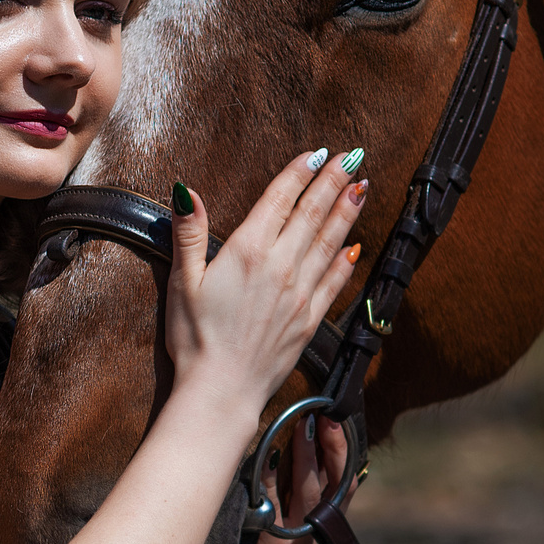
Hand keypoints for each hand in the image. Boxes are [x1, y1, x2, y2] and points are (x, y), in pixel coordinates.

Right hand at [162, 148, 364, 406]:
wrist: (222, 390)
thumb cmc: (194, 339)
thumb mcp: (181, 282)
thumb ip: (188, 234)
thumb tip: (185, 192)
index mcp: (247, 251)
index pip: (279, 199)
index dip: (299, 172)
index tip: (317, 153)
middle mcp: (280, 266)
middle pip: (313, 213)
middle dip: (333, 181)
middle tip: (352, 157)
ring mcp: (300, 293)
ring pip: (330, 241)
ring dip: (347, 211)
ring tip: (362, 186)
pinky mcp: (310, 319)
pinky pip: (335, 281)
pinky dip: (347, 260)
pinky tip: (356, 245)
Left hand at [245, 412, 353, 543]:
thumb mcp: (283, 522)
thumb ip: (291, 491)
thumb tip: (294, 444)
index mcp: (325, 527)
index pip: (346, 483)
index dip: (345, 451)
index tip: (337, 419)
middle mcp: (319, 536)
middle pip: (336, 486)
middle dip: (333, 448)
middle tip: (327, 416)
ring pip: (310, 493)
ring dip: (307, 456)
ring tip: (304, 426)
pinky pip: (273, 505)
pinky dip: (269, 477)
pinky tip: (265, 454)